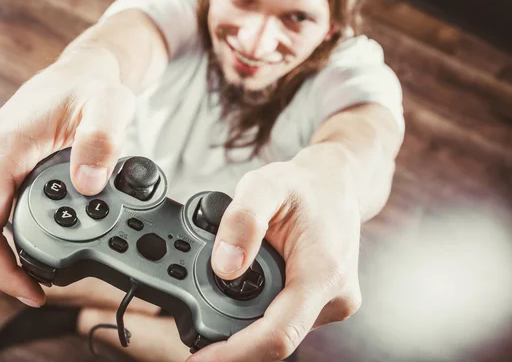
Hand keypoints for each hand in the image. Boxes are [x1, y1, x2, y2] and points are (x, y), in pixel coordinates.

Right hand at [0, 49, 135, 307]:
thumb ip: (101, 140)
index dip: (1, 269)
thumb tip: (88, 184)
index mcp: (3, 149)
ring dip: (32, 238)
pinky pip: (7, 208)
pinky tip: (66, 220)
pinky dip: (34, 222)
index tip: (31, 292)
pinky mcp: (2, 169)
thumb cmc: (91, 87)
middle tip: (74, 260)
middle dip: (25, 256)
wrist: (81, 74)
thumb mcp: (110, 105)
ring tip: (78, 234)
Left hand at [190, 143, 362, 361]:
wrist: (334, 185)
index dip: (234, 354)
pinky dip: (258, 312)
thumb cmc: (304, 186)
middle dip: (230, 339)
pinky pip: (283, 319)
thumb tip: (224, 268)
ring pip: (277, 331)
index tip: (200, 360)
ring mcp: (331, 304)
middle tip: (194, 319)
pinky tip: (243, 290)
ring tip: (219, 290)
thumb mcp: (265, 185)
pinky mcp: (323, 305)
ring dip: (243, 323)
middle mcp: (334, 298)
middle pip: (273, 339)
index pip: (277, 336)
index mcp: (323, 273)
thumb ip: (242, 221)